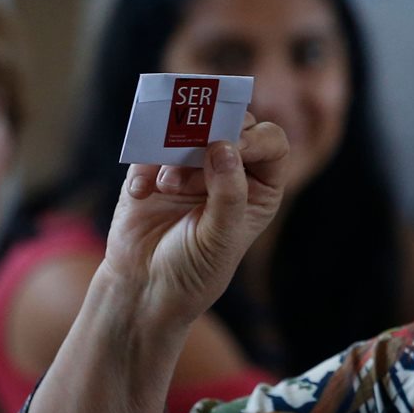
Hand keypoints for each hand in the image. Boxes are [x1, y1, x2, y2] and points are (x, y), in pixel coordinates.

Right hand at [99, 113, 287, 327]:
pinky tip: (142, 193)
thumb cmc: (195, 269)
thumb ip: (228, 193)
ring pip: (192, 128)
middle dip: (212, 135)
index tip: (230, 147)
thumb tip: (223, 146)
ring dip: (177, 151)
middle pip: (233, 125)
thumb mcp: (220, 237)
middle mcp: (232, 169)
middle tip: (193, 151)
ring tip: (167, 185)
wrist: (145, 287)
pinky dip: (146, 164)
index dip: (254, 137)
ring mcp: (192, 165)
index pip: (271, 144)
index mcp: (260, 186)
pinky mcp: (155, 167)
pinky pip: (151, 144)